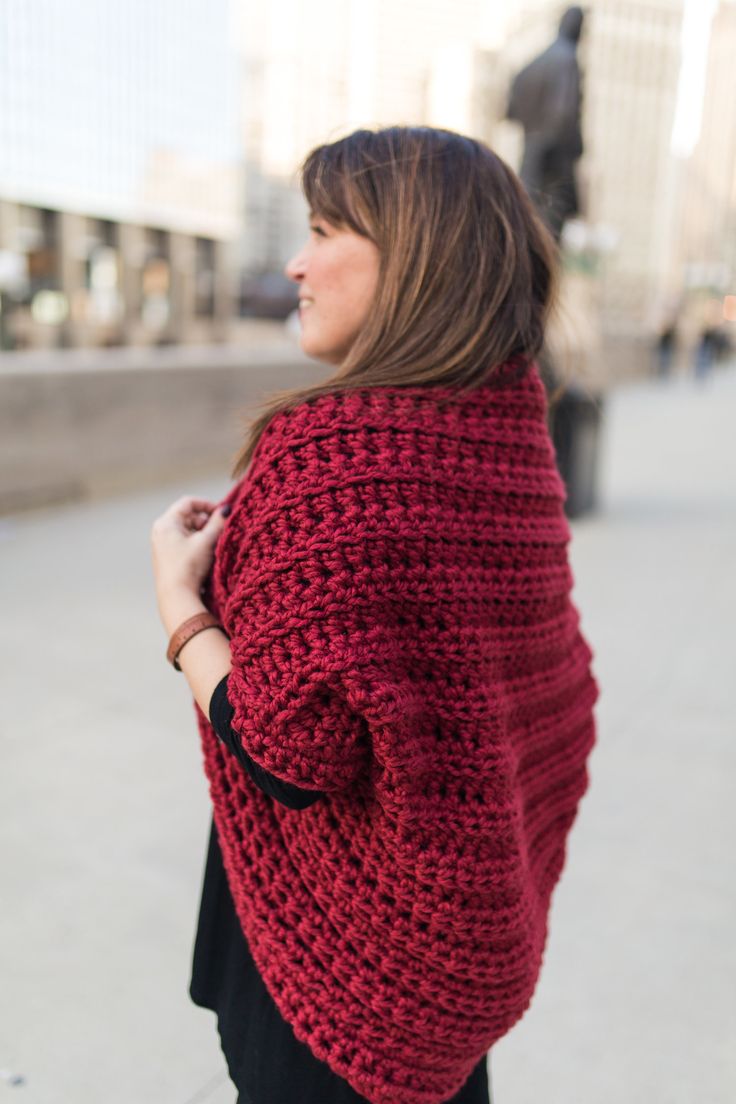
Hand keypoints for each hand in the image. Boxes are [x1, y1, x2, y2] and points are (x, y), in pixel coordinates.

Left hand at [151, 495, 228, 610]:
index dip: (207, 504)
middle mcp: (161, 531)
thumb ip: (217, 522)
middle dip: (206, 521)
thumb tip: (226, 509)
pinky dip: (196, 543)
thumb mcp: (206, 541)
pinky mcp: (167, 557)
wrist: (177, 596)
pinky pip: (183, 542)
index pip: (188, 502)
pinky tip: (205, 555)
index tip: (221, 513)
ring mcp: (162, 545)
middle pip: (188, 516)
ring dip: (202, 533)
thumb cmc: (189, 567)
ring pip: (187, 530)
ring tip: (214, 544)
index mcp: (166, 522)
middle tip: (219, 531)